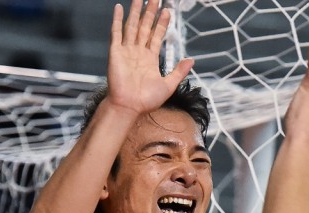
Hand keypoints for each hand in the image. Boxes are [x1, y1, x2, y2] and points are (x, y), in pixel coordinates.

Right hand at [106, 1, 194, 116]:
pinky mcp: (116, 52)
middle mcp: (138, 52)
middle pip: (145, 27)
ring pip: (132, 26)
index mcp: (150, 59)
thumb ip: (179, 71)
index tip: (167, 11)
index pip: (157, 36)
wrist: (129, 106)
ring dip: (136, 12)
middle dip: (150, 12)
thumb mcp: (169, 85)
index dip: (162, 23)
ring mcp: (126, 51)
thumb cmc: (147, 100)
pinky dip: (117, 20)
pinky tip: (119, 7)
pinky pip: (116, 33)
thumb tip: (191, 59)